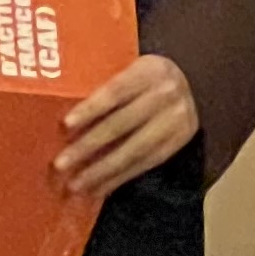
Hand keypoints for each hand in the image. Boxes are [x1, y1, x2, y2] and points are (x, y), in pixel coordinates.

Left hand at [55, 53, 200, 198]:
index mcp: (149, 69)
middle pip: (121, 124)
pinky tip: (98, 189)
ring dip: (101, 171)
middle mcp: (165, 94)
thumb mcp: (132, 66)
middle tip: (61, 164)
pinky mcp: (178, 142)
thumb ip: (106, 82)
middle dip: (88, 146)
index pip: (115, 91)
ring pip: (133, 150)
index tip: (65, 125)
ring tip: (76, 185)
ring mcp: (175, 120)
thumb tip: (61, 108)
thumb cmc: (146, 77)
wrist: (194, 84)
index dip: (91, 108)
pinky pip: (144, 164)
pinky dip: (119, 178)